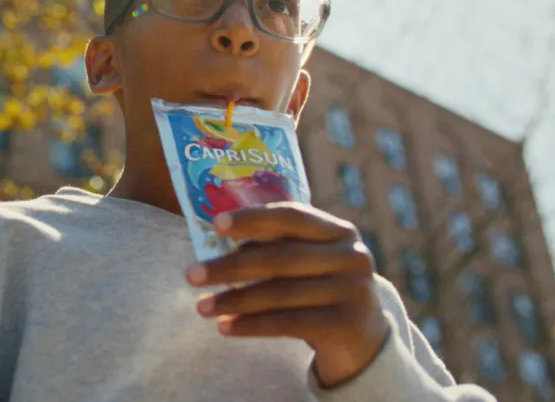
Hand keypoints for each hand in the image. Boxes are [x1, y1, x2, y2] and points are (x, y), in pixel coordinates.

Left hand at [185, 202, 389, 388]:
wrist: (363, 338)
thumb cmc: (320, 289)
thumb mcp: (308, 261)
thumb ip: (276, 246)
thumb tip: (216, 242)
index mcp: (339, 230)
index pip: (292, 216)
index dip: (252, 218)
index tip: (215, 223)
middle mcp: (352, 256)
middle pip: (280, 258)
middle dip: (230, 266)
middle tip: (191, 274)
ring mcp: (353, 291)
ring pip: (280, 294)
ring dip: (234, 300)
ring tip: (201, 306)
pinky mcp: (345, 325)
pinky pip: (288, 323)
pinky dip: (251, 325)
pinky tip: (225, 327)